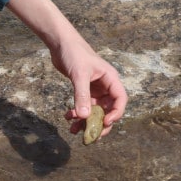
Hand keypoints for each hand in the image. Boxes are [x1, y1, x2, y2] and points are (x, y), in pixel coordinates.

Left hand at [6, 0, 127, 139]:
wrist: (60, 44)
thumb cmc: (74, 54)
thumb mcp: (79, 75)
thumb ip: (82, 96)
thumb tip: (85, 117)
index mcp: (111, 79)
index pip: (120, 100)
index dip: (115, 114)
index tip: (104, 123)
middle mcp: (105, 85)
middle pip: (108, 109)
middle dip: (99, 123)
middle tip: (91, 135)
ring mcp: (94, 88)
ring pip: (94, 110)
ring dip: (85, 121)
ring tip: (74, 130)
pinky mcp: (83, 89)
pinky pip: (84, 106)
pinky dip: (77, 114)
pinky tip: (68, 118)